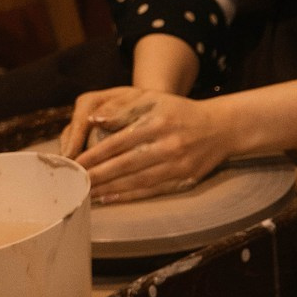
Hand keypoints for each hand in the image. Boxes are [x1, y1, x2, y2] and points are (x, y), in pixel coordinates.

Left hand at [60, 87, 232, 202]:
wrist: (221, 127)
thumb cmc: (179, 111)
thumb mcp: (153, 99)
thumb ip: (123, 107)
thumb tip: (94, 119)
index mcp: (157, 122)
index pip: (118, 141)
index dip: (95, 154)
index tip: (76, 163)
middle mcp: (168, 144)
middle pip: (125, 164)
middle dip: (98, 175)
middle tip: (76, 182)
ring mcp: (178, 164)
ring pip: (137, 180)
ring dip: (110, 189)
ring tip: (88, 192)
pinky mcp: (185, 179)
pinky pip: (152, 191)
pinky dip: (129, 196)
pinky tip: (111, 197)